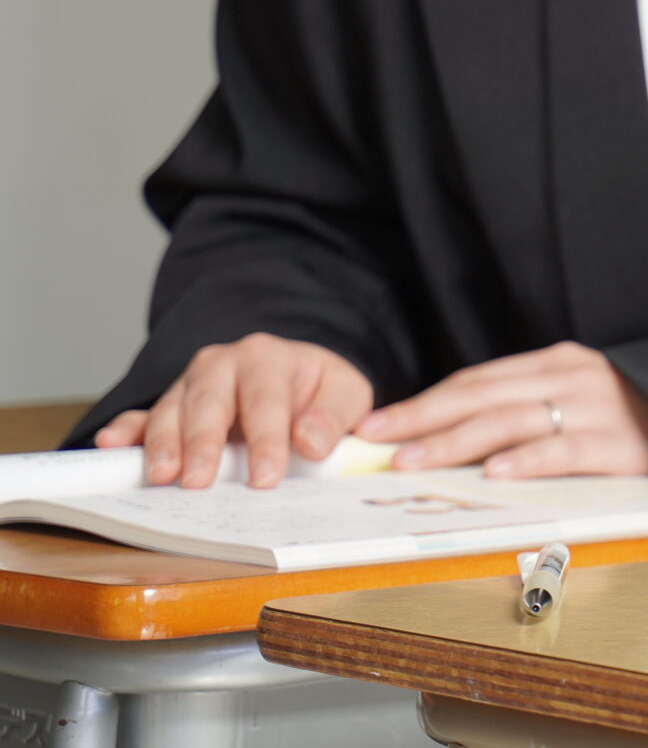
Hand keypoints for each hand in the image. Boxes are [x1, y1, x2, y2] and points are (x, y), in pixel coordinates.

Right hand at [93, 334, 372, 489]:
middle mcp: (223, 364)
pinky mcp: (169, 405)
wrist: (297, 376)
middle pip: (209, 402)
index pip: (266, 400)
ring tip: (161, 476)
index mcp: (269, 357)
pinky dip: (126, 430)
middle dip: (202, 442)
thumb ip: (333, 416)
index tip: (265, 477)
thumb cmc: (319, 390)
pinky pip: (142, 415)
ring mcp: (190, 384)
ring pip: (171, 410)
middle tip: (198, 481)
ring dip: (163, 444)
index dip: (266, 440)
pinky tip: (111, 444)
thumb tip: (312, 443)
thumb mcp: (345, 394)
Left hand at [356, 342, 647, 478]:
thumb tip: (451, 433)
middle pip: (482, 398)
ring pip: (511, 422)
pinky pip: (564, 450)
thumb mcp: (576, 392)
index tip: (378, 424)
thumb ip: (525, 403)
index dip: (423, 402)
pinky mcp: (619, 443)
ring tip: (414, 460)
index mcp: (555, 363)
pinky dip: (527, 461)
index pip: (475, 381)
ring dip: (456, 443)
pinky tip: (495, 472)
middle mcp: (570, 378)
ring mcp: (594, 409)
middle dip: (423, 419)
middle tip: (377, 441)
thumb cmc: (631, 411)